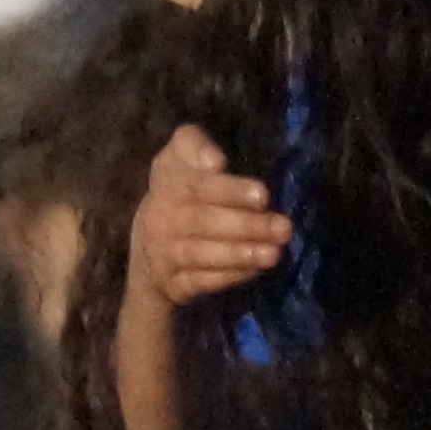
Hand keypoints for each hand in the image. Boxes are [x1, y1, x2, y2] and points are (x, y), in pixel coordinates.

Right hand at [130, 130, 292, 305]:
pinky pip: (200, 282)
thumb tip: (213, 160)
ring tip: (274, 253)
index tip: (262, 195)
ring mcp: (163, 253)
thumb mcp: (178, 160)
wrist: (147, 253)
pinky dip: (228, 277)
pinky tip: (255, 270)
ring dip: (240, 254)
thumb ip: (193, 145)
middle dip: (246, 225)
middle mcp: (159, 217)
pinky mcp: (171, 284)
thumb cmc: (177, 197)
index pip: (196, 185)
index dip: (229, 190)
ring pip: (201, 254)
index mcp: (166, 183)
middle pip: (202, 221)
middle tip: (283, 227)